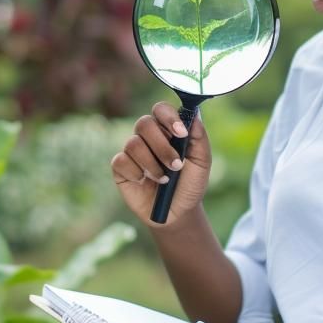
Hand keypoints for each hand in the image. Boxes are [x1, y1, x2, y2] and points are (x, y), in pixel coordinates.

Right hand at [109, 102, 211, 227]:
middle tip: (176, 165)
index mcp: (167, 130)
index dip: (169, 117)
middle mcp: (148, 137)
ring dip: (152, 164)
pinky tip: (144, 182)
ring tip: (165, 180)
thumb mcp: (202, 163)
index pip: (161, 109)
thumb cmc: (190, 184)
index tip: (181, 133)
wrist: (178, 213)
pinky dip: (135, 173)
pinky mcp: (120, 167)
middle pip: (144, 123)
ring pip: (133, 144)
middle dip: (162, 146)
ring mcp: (132, 151)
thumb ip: (200, 138)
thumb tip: (195, 115)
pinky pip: (121, 161)